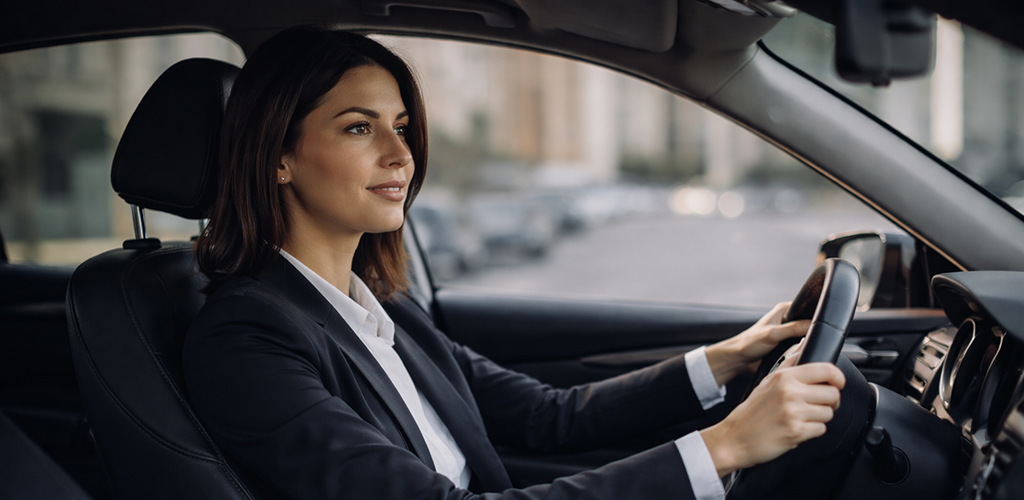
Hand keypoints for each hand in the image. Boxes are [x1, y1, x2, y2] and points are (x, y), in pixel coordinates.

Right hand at [698, 356, 844, 476]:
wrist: (736, 437)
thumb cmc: (752, 411)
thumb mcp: (768, 380)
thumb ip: (789, 362)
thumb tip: (803, 345)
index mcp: (785, 377)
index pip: (827, 370)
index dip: (838, 378)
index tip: (837, 384)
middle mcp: (790, 392)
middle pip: (833, 394)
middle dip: (829, 402)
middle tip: (817, 405)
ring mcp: (793, 412)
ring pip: (829, 413)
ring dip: (820, 418)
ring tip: (803, 417)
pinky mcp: (796, 432)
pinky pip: (821, 429)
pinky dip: (813, 431)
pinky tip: (798, 428)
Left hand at [704, 302, 809, 386]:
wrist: (740, 359)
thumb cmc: (750, 343)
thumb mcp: (772, 334)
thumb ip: (792, 328)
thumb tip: (813, 324)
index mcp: (784, 309)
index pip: (808, 307)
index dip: (817, 315)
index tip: (824, 324)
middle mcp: (788, 319)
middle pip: (809, 322)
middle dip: (814, 330)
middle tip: (819, 338)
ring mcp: (789, 332)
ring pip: (807, 335)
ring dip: (809, 341)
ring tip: (812, 346)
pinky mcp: (788, 344)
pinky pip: (801, 346)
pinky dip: (804, 349)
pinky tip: (806, 353)